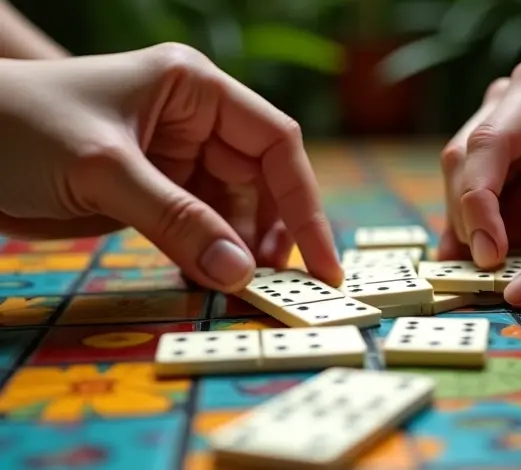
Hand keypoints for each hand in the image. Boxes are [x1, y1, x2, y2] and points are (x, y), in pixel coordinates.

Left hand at [0, 43, 341, 291]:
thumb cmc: (21, 127)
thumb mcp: (104, 170)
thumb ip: (177, 221)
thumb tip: (238, 275)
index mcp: (196, 90)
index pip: (275, 143)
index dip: (305, 203)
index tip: (320, 261)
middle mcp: (195, 123)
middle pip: (262, 183)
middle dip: (272, 235)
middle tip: (275, 288)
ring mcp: (175, 161)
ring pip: (232, 212)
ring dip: (238, 253)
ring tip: (240, 291)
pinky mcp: (154, 194)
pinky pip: (198, 229)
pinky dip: (206, 258)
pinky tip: (205, 281)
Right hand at [438, 55, 520, 295]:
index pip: (488, 145)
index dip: (478, 201)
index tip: (490, 254)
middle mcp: (509, 102)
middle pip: (463, 163)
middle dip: (469, 219)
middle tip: (491, 272)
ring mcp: (505, 130)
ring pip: (465, 183)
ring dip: (475, 229)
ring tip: (505, 269)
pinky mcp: (511, 159)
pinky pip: (487, 199)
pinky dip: (493, 231)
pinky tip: (517, 254)